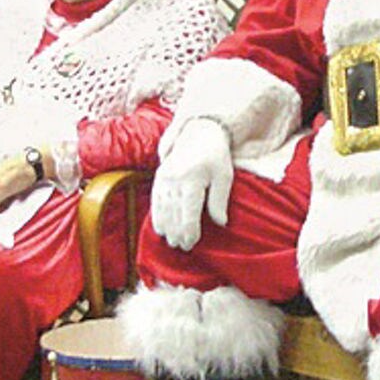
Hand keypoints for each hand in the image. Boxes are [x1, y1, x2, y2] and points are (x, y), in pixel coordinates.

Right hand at [151, 118, 232, 251]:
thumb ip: (219, 200)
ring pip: (162, 209)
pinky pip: (155, 200)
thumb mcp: (224, 176)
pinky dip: (157, 216)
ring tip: (172, 241)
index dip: (189, 231)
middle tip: (182, 247)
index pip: (188, 213)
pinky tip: (161, 227)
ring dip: (166, 227)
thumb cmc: (216, 156)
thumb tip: (220, 223)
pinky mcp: (159, 177)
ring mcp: (164, 177)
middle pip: (173, 214)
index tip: (192, 243)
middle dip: (177, 233)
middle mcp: (174, 179)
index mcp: (192, 179)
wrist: (199, 132)